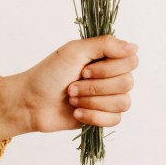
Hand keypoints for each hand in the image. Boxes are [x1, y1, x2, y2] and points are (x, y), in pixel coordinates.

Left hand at [0, 35, 138, 139]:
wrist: (31, 102)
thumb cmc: (49, 74)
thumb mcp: (75, 51)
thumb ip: (106, 45)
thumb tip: (134, 47)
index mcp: (106, 57)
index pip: (131, 61)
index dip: (109, 69)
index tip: (84, 70)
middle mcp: (111, 76)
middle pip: (127, 83)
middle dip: (95, 87)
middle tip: (72, 86)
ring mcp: (108, 97)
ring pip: (123, 103)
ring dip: (92, 102)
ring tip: (72, 99)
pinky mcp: (103, 117)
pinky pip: (115, 120)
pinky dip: (93, 117)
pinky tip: (76, 113)